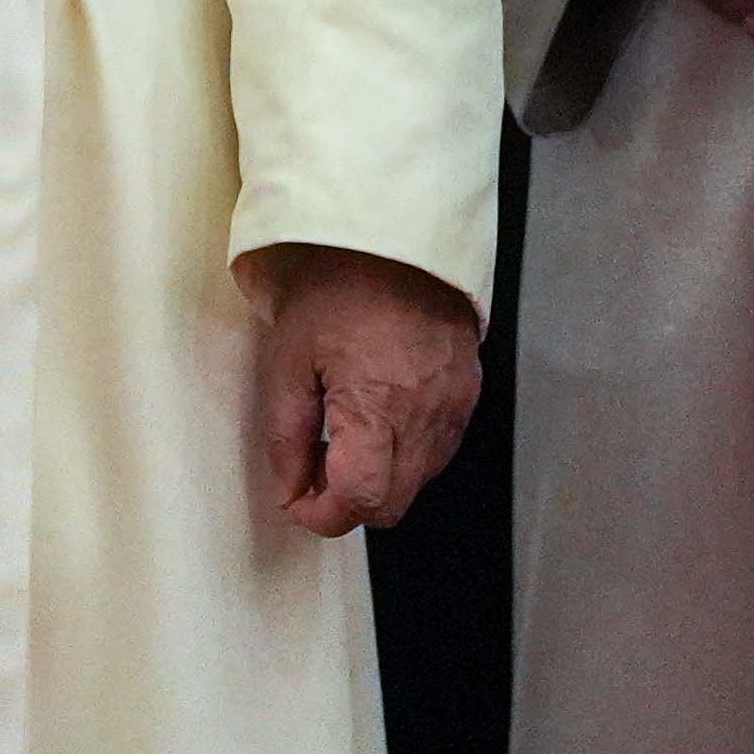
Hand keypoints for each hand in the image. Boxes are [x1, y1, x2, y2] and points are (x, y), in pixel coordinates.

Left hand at [245, 245, 478, 537]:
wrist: (395, 238)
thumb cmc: (337, 289)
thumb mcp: (288, 359)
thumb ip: (286, 436)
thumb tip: (290, 492)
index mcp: (376, 408)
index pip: (359, 501)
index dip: (321, 515)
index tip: (297, 500)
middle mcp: (424, 417)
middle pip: (391, 506)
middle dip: (348, 501)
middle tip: (315, 468)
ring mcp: (453, 408)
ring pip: (416, 483)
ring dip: (379, 478)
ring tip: (346, 431)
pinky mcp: (467, 396)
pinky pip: (437, 451)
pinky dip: (406, 452)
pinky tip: (380, 415)